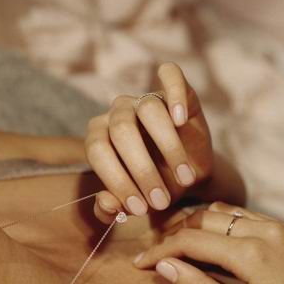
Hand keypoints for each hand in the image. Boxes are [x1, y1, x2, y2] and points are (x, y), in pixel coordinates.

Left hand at [85, 62, 212, 221]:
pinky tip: (180, 120)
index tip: (140, 208)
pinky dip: (174, 93)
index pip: (97, 150)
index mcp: (98, 136)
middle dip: (142, 171)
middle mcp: (116, 113)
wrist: (187, 176)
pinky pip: (171, 75)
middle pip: (121, 130)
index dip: (116, 180)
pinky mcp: (175, 91)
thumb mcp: (133, 204)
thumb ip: (110, 208)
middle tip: (161, 201)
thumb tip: (106, 202)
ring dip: (168, 148)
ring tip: (184, 178)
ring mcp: (144, 99)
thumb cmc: (152, 188)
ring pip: (148, 109)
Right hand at [134, 201, 283, 283]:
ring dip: (192, 223)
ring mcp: (275, 225)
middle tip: (154, 254)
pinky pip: (239, 214)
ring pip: (218, 211)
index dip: (160, 251)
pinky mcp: (283, 227)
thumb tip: (165, 268)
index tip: (140, 264)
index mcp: (252, 253)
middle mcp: (263, 230)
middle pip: (200, 219)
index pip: (189, 241)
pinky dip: (214, 222)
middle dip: (171, 234)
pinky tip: (207, 238)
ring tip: (173, 243)